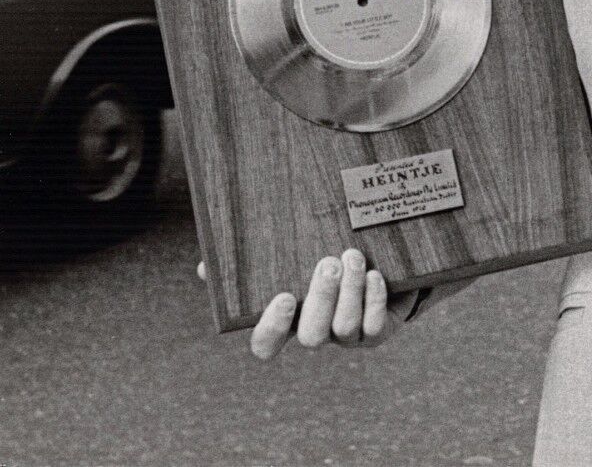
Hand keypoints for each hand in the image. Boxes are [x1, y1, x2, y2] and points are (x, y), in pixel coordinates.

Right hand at [196, 250, 417, 358]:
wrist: (376, 264)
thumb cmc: (316, 258)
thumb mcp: (286, 257)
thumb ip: (247, 262)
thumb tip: (205, 266)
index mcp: (286, 320)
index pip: (266, 344)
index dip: (272, 329)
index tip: (284, 297)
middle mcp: (314, 331)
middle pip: (311, 336)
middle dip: (321, 299)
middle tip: (328, 263)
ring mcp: (346, 335)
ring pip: (343, 327)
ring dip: (349, 292)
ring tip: (353, 256)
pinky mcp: (375, 330)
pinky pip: (374, 325)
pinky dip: (374, 300)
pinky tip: (374, 275)